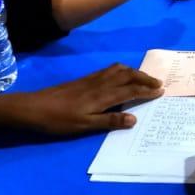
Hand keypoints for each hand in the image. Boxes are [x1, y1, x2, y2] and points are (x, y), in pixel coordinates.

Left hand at [14, 64, 163, 134]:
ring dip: (134, 71)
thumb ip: (109, 121)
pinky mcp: (85, 79)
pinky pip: (109, 69)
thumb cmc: (59, 120)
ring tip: (144, 77)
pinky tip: (121, 74)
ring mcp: (92, 79)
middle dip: (145, 78)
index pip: (130, 90)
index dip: (146, 90)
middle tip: (158, 83)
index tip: (161, 91)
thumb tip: (134, 119)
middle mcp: (100, 83)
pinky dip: (122, 70)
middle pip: (128, 75)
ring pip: (119, 69)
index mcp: (103, 96)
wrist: (34, 107)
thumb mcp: (84, 125)